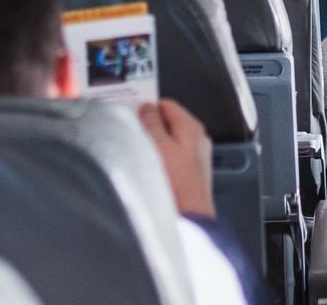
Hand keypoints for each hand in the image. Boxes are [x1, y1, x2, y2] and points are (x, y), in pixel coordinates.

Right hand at [138, 98, 215, 217]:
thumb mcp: (158, 146)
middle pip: (169, 123)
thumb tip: (148, 107)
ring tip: (135, 153)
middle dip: (149, 127)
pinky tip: (147, 170)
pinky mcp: (190, 176)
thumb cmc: (175, 186)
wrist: (189, 222)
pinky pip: (172, 159)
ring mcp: (196, 158)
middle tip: (129, 134)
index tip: (130, 112)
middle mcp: (198, 140)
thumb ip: (152, 123)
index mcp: (192, 127)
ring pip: (169, 142)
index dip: (148, 107)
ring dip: (153, 145)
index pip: (167, 105)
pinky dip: (159, 159)